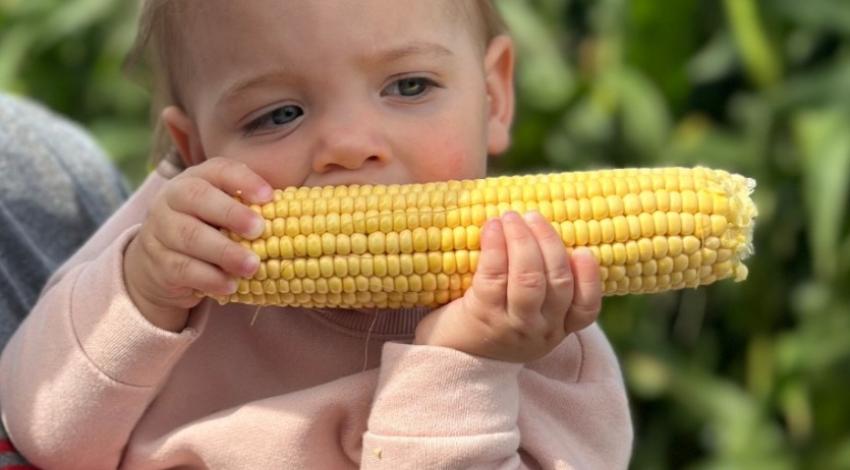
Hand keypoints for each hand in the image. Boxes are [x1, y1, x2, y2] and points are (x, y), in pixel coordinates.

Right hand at [124, 158, 272, 331]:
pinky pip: (182, 269)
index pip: (218, 169)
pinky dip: (209, 279)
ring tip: (252, 266)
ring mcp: (161, 229)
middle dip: (231, 213)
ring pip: (190, 237)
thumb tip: (308, 213)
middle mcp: (174, 198)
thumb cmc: (210, 231)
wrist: (160, 263)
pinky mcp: (158, 262)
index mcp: (197, 179)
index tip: (269, 196)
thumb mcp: (226, 213)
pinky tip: (230, 286)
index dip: (244, 180)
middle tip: (259, 230)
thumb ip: (255, 209)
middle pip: (198, 198)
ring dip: (224, 252)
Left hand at [414, 211, 601, 362]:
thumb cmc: (487, 325)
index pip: (586, 308)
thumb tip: (541, 231)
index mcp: (556, 329)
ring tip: (511, 217)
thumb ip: (539, 287)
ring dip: (523, 240)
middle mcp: (540, 331)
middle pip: (558, 283)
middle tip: (533, 216)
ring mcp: (512, 326)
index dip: (589, 277)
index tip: (584, 250)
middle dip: (548, 242)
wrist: (445, 357)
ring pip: (530, 279)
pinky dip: (496, 246)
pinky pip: (494, 275)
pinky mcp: (482, 316)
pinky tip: (492, 227)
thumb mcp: (523, 316)